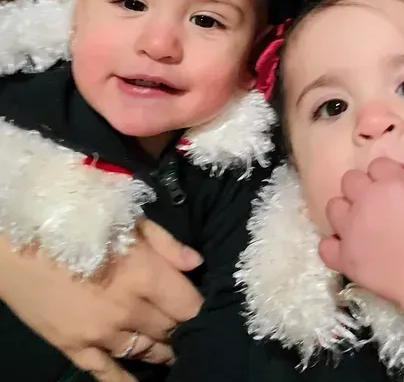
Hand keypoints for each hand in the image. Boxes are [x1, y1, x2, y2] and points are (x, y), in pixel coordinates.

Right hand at [0, 219, 203, 381]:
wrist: (19, 242)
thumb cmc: (78, 220)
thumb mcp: (128, 218)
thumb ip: (166, 243)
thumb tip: (196, 263)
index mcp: (144, 274)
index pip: (189, 305)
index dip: (199, 307)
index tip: (203, 306)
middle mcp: (128, 309)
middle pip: (170, 330)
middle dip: (181, 327)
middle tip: (187, 325)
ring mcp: (100, 333)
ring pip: (145, 352)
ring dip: (161, 350)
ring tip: (172, 349)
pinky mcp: (75, 347)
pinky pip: (107, 373)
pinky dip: (126, 380)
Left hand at [319, 158, 403, 377]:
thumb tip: (397, 180)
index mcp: (390, 183)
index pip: (376, 165)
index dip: (384, 177)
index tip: (392, 190)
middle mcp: (365, 200)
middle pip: (349, 180)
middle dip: (361, 190)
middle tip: (375, 207)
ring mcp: (352, 229)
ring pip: (332, 207)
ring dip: (345, 214)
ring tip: (359, 227)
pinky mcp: (345, 256)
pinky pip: (325, 246)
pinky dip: (334, 247)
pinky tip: (347, 250)